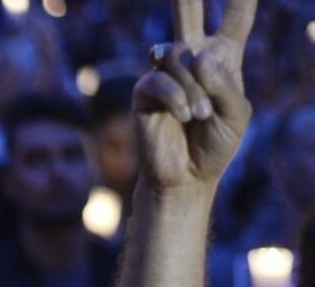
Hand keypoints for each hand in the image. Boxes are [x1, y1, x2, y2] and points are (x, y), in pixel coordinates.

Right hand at [134, 0, 255, 189]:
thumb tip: (196, 56)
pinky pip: (159, 80)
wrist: (186, 175)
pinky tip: (185, 117)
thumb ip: (225, 83)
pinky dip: (176, 98)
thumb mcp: (237, 114)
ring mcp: (165, 73)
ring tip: (200, 116)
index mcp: (223, 59)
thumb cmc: (215, 144)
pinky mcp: (144, 91)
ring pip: (177, 55)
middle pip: (189, 14)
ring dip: (193, 87)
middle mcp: (192, 59)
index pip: (236, 19)